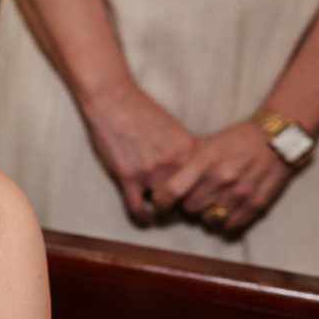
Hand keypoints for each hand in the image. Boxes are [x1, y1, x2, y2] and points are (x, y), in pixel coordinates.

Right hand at [82, 84, 198, 222]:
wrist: (113, 101)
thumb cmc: (142, 112)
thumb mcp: (175, 129)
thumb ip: (185, 153)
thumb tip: (191, 177)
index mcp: (190, 150)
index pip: (205, 185)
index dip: (203, 197)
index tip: (198, 201)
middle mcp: (174, 163)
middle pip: (188, 200)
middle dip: (185, 209)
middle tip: (181, 211)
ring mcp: (151, 172)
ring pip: (164, 208)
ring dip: (163, 214)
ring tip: (162, 214)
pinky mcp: (128, 177)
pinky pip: (138, 209)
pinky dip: (142, 217)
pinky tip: (144, 217)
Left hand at [154, 120, 293, 232]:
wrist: (277, 140)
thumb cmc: (236, 141)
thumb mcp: (207, 144)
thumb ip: (185, 163)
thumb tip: (160, 184)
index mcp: (206, 161)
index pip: (173, 190)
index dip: (161, 200)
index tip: (159, 201)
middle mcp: (222, 179)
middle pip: (189, 209)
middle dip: (185, 206)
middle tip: (189, 199)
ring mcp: (240, 194)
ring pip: (208, 220)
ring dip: (205, 215)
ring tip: (209, 203)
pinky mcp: (256, 205)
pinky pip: (229, 226)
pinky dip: (224, 222)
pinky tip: (224, 209)